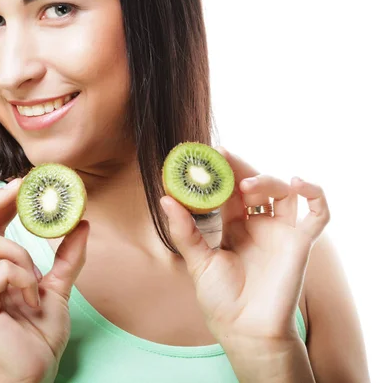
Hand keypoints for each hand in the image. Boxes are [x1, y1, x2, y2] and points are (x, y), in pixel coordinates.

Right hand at [0, 179, 89, 382]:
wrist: (36, 372)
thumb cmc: (38, 334)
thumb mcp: (59, 288)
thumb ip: (67, 257)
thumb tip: (82, 224)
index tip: (21, 185)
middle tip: (19, 188)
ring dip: (21, 254)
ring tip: (35, 282)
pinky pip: (1, 270)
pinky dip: (25, 278)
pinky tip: (32, 300)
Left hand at [161, 147, 329, 344]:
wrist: (244, 330)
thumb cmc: (221, 299)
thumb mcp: (197, 261)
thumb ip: (184, 230)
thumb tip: (165, 198)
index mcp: (234, 226)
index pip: (230, 189)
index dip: (222, 171)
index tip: (207, 154)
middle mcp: (258, 225)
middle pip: (256, 185)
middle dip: (241, 169)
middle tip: (223, 157)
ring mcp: (281, 232)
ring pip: (284, 192)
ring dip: (268, 180)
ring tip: (248, 185)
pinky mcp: (300, 243)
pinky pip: (318, 214)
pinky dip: (314, 194)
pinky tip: (297, 183)